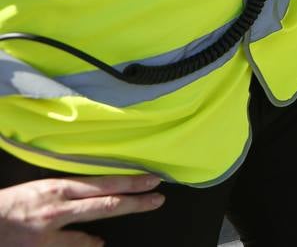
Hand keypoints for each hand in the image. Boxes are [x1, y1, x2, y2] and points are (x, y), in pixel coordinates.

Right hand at [0, 175, 163, 246]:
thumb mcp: (40, 188)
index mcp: (57, 188)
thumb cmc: (9, 204)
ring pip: (92, 227)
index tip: (152, 180)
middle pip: (106, 204)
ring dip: (116, 219)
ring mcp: (50, 231)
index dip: (130, 182)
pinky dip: (89, 243)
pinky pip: (75, 245)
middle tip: (158, 198)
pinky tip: (98, 242)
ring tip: (138, 210)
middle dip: (135, 201)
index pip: (103, 183)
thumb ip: (68, 190)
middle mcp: (57, 208)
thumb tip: (97, 190)